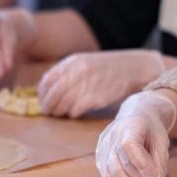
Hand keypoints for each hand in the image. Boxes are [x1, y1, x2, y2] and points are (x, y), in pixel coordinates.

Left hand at [38, 50, 166, 117]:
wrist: (133, 68)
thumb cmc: (108, 68)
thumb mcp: (86, 62)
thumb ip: (69, 72)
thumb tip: (51, 89)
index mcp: (72, 62)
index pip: (48, 79)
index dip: (42, 93)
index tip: (43, 100)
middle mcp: (77, 72)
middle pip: (53, 93)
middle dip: (48, 105)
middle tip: (48, 112)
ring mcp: (86, 84)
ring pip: (63, 103)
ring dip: (59, 111)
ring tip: (60, 114)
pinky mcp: (96, 97)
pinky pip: (76, 109)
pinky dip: (72, 113)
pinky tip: (74, 114)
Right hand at [95, 91, 176, 176]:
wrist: (134, 115)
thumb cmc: (150, 129)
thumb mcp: (161, 140)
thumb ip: (160, 162)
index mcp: (129, 126)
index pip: (130, 146)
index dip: (142, 166)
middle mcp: (111, 136)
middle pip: (121, 165)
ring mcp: (102, 148)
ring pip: (112, 175)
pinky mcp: (99, 158)